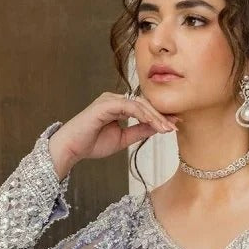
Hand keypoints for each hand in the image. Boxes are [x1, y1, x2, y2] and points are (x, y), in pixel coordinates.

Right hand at [48, 92, 176, 171]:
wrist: (72, 148)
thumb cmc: (92, 143)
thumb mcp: (123, 139)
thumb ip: (139, 131)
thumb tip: (158, 128)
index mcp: (119, 107)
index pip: (144, 108)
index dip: (160, 116)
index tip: (175, 124)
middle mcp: (115, 100)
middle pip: (144, 104)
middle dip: (161, 115)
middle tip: (175, 126)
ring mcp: (109, 100)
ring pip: (138, 104)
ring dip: (154, 116)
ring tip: (166, 127)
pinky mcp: (105, 104)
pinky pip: (128, 106)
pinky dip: (142, 114)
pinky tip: (152, 123)